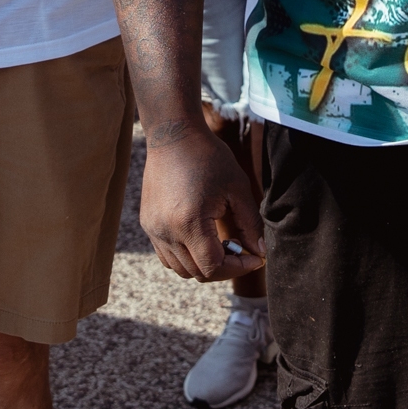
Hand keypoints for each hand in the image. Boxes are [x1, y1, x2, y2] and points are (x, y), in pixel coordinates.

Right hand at [140, 127, 264, 282]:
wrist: (173, 135)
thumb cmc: (209, 158)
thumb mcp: (238, 189)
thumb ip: (251, 225)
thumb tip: (259, 252)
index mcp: (189, 223)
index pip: (213, 267)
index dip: (238, 268)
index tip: (255, 258)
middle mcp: (166, 231)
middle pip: (197, 273)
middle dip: (225, 268)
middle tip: (242, 250)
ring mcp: (153, 230)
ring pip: (181, 269)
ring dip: (205, 265)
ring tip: (222, 244)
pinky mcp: (148, 225)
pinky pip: (167, 256)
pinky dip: (187, 257)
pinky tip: (203, 239)